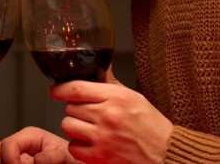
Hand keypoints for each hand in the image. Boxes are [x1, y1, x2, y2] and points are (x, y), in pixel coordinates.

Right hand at [0, 126, 79, 163]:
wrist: (70, 162)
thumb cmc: (70, 161)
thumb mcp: (67, 158)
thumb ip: (53, 157)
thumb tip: (38, 160)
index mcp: (31, 136)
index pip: (8, 144)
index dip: (10, 160)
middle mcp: (18, 143)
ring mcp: (12, 153)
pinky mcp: (10, 161)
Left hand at [52, 67, 172, 163]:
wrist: (164, 153)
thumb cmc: (151, 125)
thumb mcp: (133, 96)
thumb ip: (110, 82)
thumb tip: (98, 65)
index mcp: (115, 97)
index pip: (76, 88)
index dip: (60, 89)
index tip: (55, 90)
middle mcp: (107, 116)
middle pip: (70, 107)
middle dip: (75, 109)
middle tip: (88, 113)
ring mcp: (102, 137)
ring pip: (68, 125)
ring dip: (74, 127)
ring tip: (88, 128)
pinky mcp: (99, 157)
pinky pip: (73, 147)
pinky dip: (78, 146)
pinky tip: (91, 142)